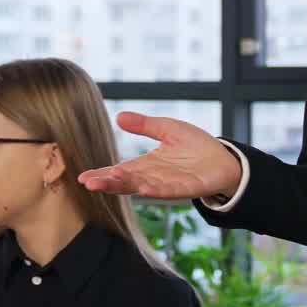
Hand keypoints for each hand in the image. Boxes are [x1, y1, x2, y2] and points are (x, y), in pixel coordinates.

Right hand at [77, 112, 242, 199]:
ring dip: (127, 185)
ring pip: (143, 186)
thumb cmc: (195, 146)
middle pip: (125, 181)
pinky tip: (143, 189)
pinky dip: (156, 190)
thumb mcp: (167, 129)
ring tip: (111, 181)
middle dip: (107, 182)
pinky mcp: (186, 188)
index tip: (83, 177)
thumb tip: (119, 116)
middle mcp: (153, 177)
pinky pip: (168, 190)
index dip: (102, 174)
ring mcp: (168, 184)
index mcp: (146, 165)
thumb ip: (144, 125)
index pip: (119, 171)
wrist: (224, 159)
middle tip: (88, 183)